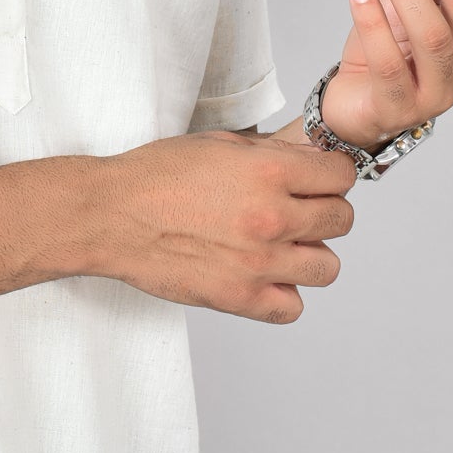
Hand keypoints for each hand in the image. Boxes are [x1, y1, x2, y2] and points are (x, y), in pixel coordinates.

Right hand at [95, 133, 357, 324]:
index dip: (331, 176)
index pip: (342, 175)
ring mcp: (258, 262)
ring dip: (309, 255)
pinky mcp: (239, 298)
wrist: (110, 216)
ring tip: (280, 248)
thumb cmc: (155, 176)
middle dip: (323, 212)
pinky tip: (263, 278)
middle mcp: (271, 217)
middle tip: (297, 212)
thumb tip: (310, 160)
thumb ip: (271, 152)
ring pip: (328, 268)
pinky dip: (283, 295)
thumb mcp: (219, 143)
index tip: (318, 181)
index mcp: (268, 171)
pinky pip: (293, 308)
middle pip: (342, 220)